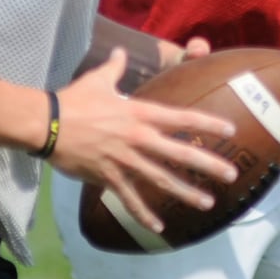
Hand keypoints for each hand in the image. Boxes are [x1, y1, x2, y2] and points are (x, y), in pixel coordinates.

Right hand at [49, 49, 238, 233]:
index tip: (230, 130)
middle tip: (231, 174)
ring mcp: (125, 160)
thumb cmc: (74, 99)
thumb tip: (120, 51)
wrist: (48, 124)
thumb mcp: (98, 79)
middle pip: (180, 153)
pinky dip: (144, 214)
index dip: (208, 123)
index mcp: (140, 113)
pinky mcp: (109, 176)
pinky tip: (159, 227)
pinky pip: (130, 198)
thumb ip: (115, 67)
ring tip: (207, 202)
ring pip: (162, 179)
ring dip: (186, 192)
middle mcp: (139, 137)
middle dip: (208, 165)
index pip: (182, 117)